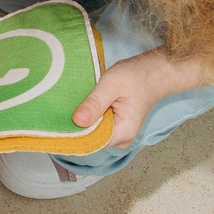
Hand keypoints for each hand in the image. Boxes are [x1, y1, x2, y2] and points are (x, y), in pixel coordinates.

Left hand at [71, 46, 210, 146]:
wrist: (155, 72)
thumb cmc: (136, 76)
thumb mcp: (112, 84)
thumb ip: (95, 103)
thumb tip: (76, 121)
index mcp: (122, 132)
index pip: (90, 141)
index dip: (73, 132)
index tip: (58, 119)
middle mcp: (121, 139)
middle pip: (90, 138)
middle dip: (76, 124)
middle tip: (61, 107)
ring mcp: (119, 134)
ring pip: (92, 132)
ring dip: (82, 119)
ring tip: (71, 104)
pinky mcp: (116, 127)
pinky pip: (97, 126)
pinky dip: (89, 116)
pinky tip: (82, 105)